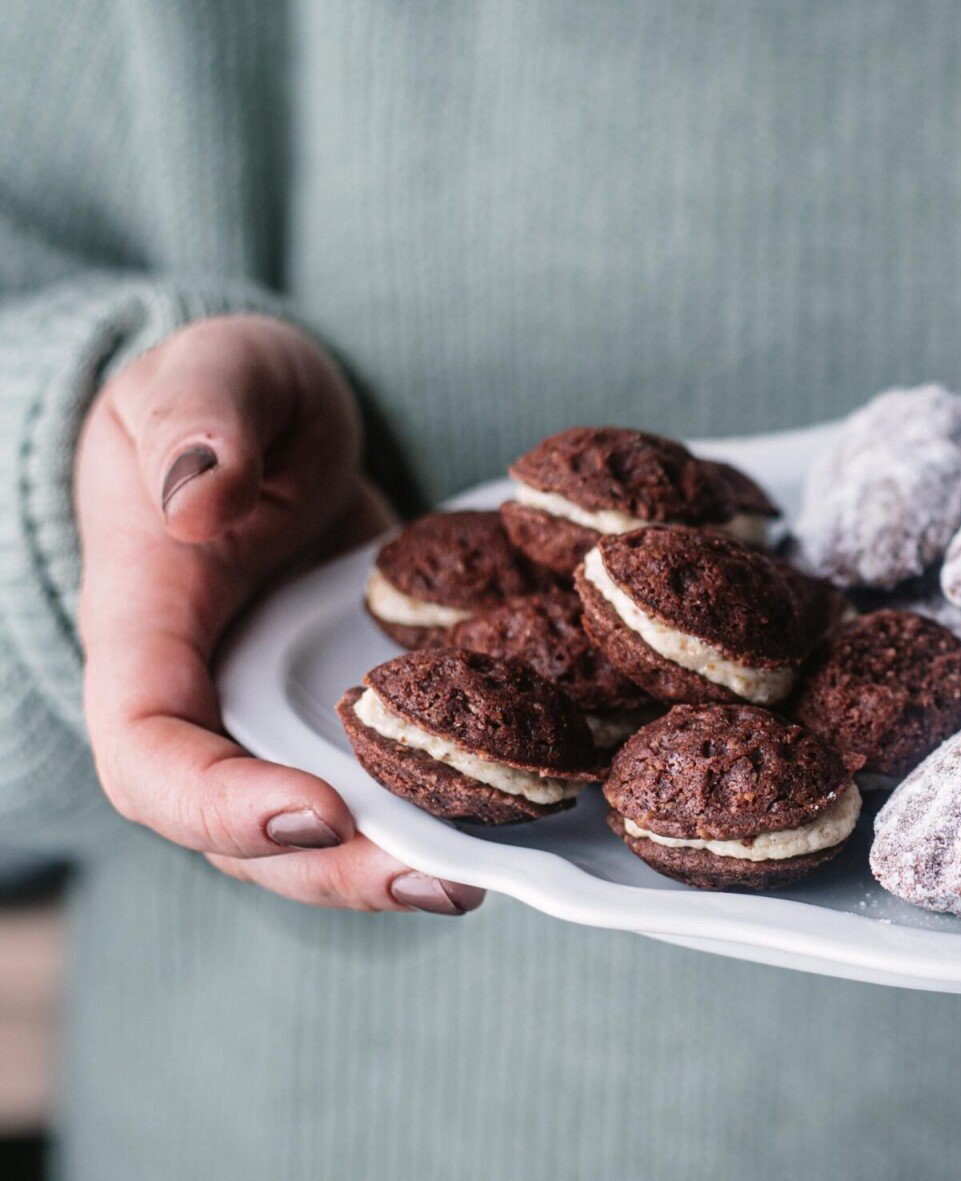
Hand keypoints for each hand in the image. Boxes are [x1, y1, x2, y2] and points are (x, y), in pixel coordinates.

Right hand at [77, 314, 483, 914]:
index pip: (148, 751)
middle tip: (436, 879)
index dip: (219, 803)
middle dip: (332, 870)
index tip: (313, 811)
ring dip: (392, 866)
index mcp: (146, 625)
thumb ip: (197, 420)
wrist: (274, 422)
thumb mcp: (213, 369)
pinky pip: (382, 784)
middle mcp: (208, 697)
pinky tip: (522, 829)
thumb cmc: (227, 391)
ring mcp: (278, 717)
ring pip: (316, 831)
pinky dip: (440, 814)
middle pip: (239, 830)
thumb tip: (197, 496)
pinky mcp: (350, 716)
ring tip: (486, 879)